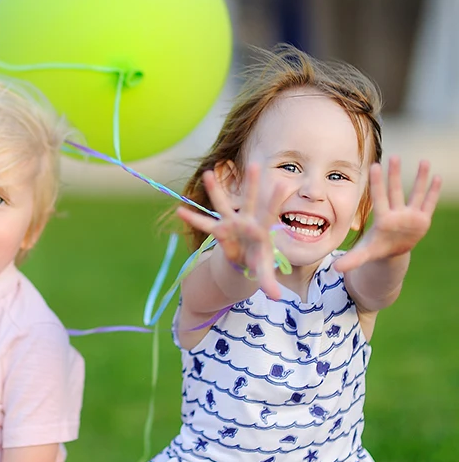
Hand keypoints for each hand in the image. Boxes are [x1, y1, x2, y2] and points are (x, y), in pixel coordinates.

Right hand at [177, 167, 292, 298]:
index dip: (275, 199)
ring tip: (208, 173)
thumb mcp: (263, 272)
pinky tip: (179, 210)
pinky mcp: (219, 230)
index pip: (270, 212)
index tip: (283, 183)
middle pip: (250, 200)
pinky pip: (203, 224)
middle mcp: (247, 221)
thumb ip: (268, 282)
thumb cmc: (257, 262)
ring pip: (223, 204)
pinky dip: (192, 219)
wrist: (246, 261)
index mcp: (261, 229)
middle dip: (252, 183)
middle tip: (254, 163)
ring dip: (216, 190)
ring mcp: (232, 223)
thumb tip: (278, 298)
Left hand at [335, 157, 441, 272]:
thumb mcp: (364, 254)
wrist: (390, 250)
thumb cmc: (375, 247)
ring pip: (416, 193)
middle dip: (395, 175)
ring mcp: (410, 215)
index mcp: (382, 219)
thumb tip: (334, 269)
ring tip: (424, 161)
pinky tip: (437, 177)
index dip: (377, 183)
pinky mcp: (422, 219)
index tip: (374, 166)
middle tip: (394, 156)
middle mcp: (396, 213)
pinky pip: (429, 203)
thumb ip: (351, 260)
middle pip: (395, 191)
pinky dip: (433, 192)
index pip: (379, 198)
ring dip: (421, 178)